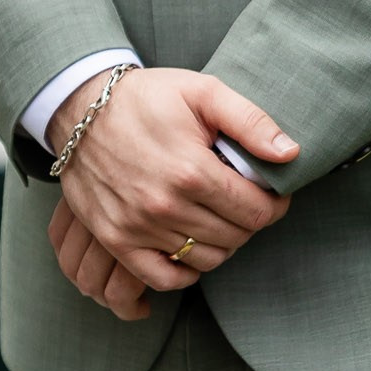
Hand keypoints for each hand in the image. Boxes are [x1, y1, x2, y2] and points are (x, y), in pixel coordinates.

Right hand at [45, 66, 296, 313]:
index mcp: (192, 171)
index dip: (274, 204)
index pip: (257, 211)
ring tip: (218, 218)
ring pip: (206, 259)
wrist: (80, 108)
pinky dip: (185, 272)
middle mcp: (165, 205)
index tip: (271, 193)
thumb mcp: (202, 92)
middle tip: (242, 200)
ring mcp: (138, 227)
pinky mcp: (115, 239)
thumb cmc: (146, 98)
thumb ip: (250, 121)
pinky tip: (192, 249)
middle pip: (236, 237)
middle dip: (249, 220)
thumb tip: (290, 154)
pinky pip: (163, 278)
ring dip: (222, 243)